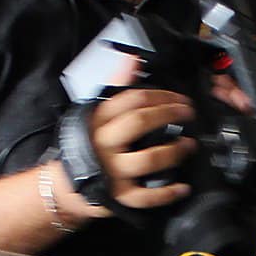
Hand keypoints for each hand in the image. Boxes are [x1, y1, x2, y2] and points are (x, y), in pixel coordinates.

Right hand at [76, 78, 195, 215]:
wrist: (67, 185)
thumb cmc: (88, 145)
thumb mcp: (96, 112)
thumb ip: (117, 86)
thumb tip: (133, 59)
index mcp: (99, 120)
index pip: (132, 99)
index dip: (161, 95)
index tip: (178, 98)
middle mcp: (104, 143)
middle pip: (140, 123)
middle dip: (169, 114)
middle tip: (188, 114)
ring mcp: (112, 171)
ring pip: (148, 159)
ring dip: (174, 151)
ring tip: (188, 145)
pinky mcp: (119, 195)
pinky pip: (146, 196)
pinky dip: (168, 193)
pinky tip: (182, 187)